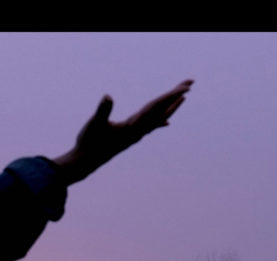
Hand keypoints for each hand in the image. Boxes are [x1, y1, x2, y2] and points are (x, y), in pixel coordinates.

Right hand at [53, 79, 192, 184]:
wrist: (86, 162)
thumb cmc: (89, 143)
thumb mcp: (94, 124)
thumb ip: (103, 111)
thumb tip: (107, 97)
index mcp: (133, 126)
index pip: (156, 107)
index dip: (171, 96)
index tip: (186, 88)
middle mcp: (139, 130)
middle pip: (162, 109)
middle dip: (175, 96)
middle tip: (190, 82)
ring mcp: (135, 134)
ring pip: (158, 118)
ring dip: (170, 107)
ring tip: (183, 97)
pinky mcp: (130, 137)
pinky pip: (150, 126)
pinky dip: (159, 121)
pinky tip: (167, 122)